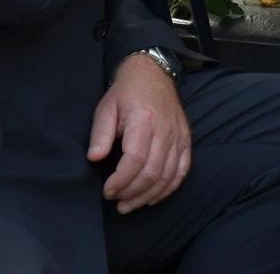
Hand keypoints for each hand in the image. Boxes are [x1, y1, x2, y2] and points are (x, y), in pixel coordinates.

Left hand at [87, 52, 190, 213]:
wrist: (152, 74)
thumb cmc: (126, 93)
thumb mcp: (106, 108)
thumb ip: (100, 134)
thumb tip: (94, 158)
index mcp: (143, 120)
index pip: (135, 159)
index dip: (121, 181)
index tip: (107, 190)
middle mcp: (164, 130)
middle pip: (152, 172)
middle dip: (133, 193)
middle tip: (116, 202)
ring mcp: (178, 136)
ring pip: (168, 175)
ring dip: (148, 195)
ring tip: (130, 205)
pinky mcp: (185, 140)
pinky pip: (182, 170)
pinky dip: (168, 188)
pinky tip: (152, 197)